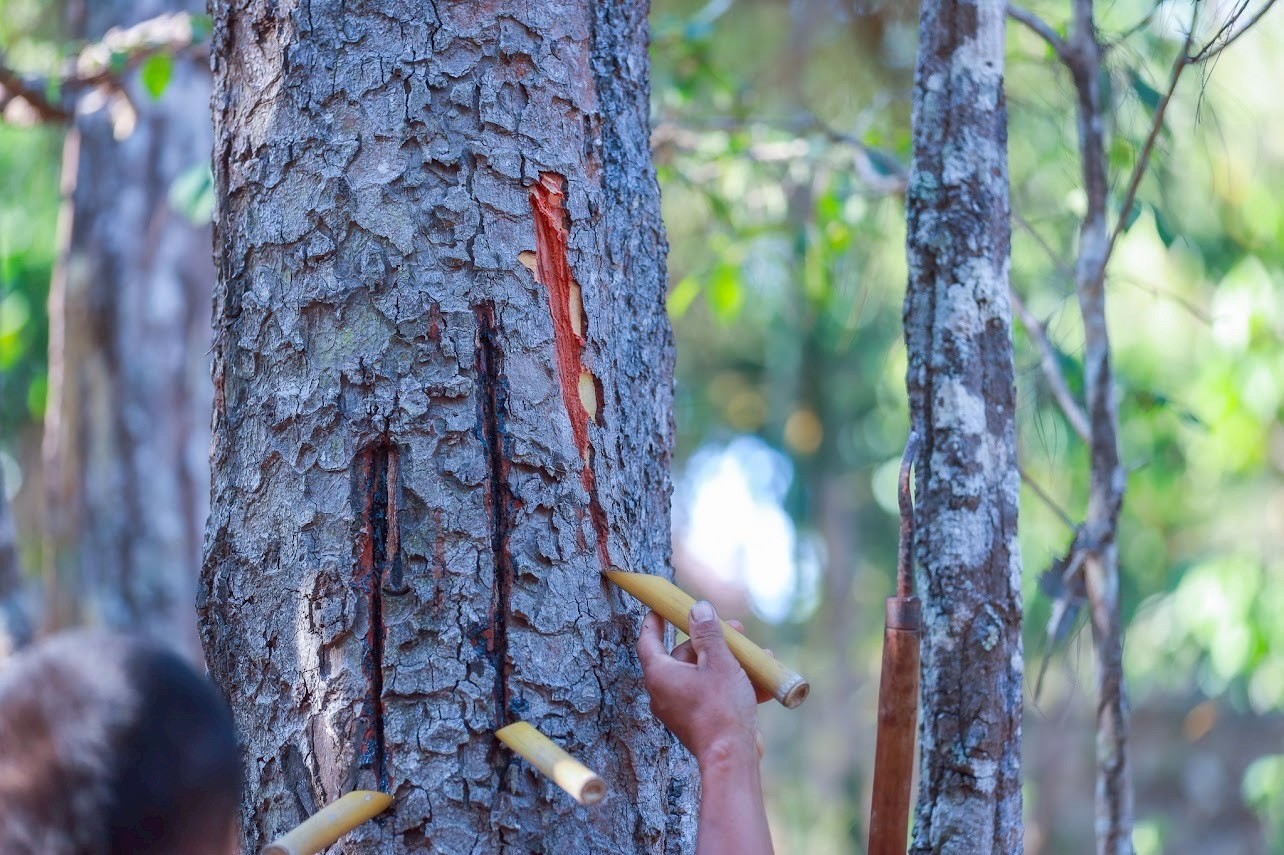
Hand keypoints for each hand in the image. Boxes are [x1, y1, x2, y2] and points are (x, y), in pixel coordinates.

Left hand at [636, 601, 761, 768]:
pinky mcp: (697, 721)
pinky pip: (712, 695)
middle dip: (710, 641)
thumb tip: (698, 609)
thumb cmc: (721, 709)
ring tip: (755, 656)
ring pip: (703, 675)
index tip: (660, 607)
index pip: (649, 640)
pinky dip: (732, 685)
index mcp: (660, 674)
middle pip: (683, 656)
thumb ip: (708, 633)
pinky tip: (761, 681)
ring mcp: (680, 709)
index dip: (654, 620)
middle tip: (735, 630)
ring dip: (728, 662)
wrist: (731, 758)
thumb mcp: (719, 662)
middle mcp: (664, 692)